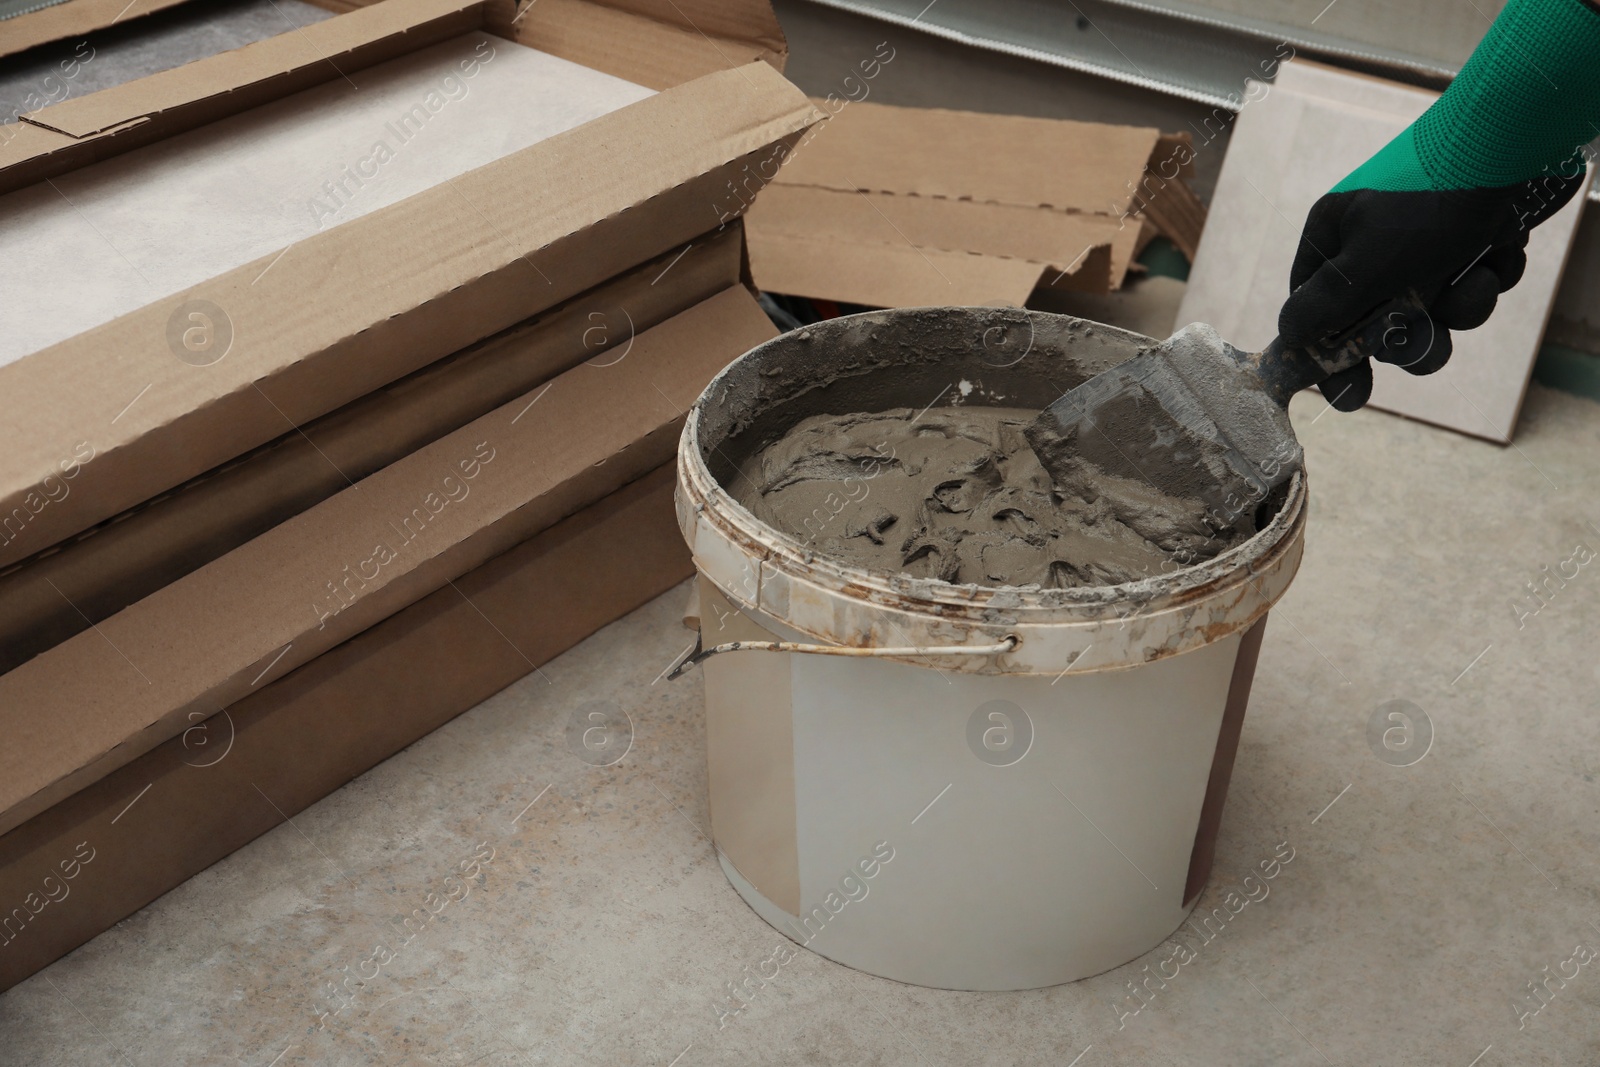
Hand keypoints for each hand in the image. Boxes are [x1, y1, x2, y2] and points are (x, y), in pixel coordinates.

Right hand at [1278, 168, 1584, 410]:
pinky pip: (1471, 280)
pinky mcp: (1471, 237)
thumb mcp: (1366, 264)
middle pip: (1378, 319)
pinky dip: (1489, 274)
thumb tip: (1287, 340)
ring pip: (1435, 307)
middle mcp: (1373, 240)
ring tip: (1478, 278)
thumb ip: (1323, 308)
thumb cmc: (1430, 201)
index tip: (1353, 395)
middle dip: (1413, 336)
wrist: (1516, 139)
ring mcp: (1425, 240)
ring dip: (1461, 305)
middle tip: (1430, 344)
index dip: (1333, 353)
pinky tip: (1500, 248)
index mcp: (1334, 237)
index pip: (1314, 309)